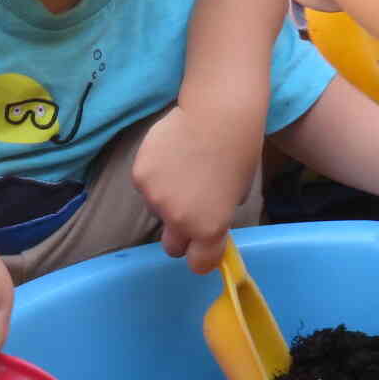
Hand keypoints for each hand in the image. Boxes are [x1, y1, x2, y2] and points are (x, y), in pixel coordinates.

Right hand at [133, 104, 257, 272]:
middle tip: (189, 209)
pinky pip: (146, 186)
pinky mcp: (140, 176)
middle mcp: (179, 220)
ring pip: (157, 210)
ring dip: (166, 199)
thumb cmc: (238, 151)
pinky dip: (155, 176)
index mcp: (209, 228)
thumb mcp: (238, 193)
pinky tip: (170, 155)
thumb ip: (218, 214)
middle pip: (172, 247)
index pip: (199, 264)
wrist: (217, 115)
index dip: (201, 256)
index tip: (203, 247)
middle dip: (180, 235)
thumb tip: (207, 218)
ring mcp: (156, 198)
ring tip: (183, 168)